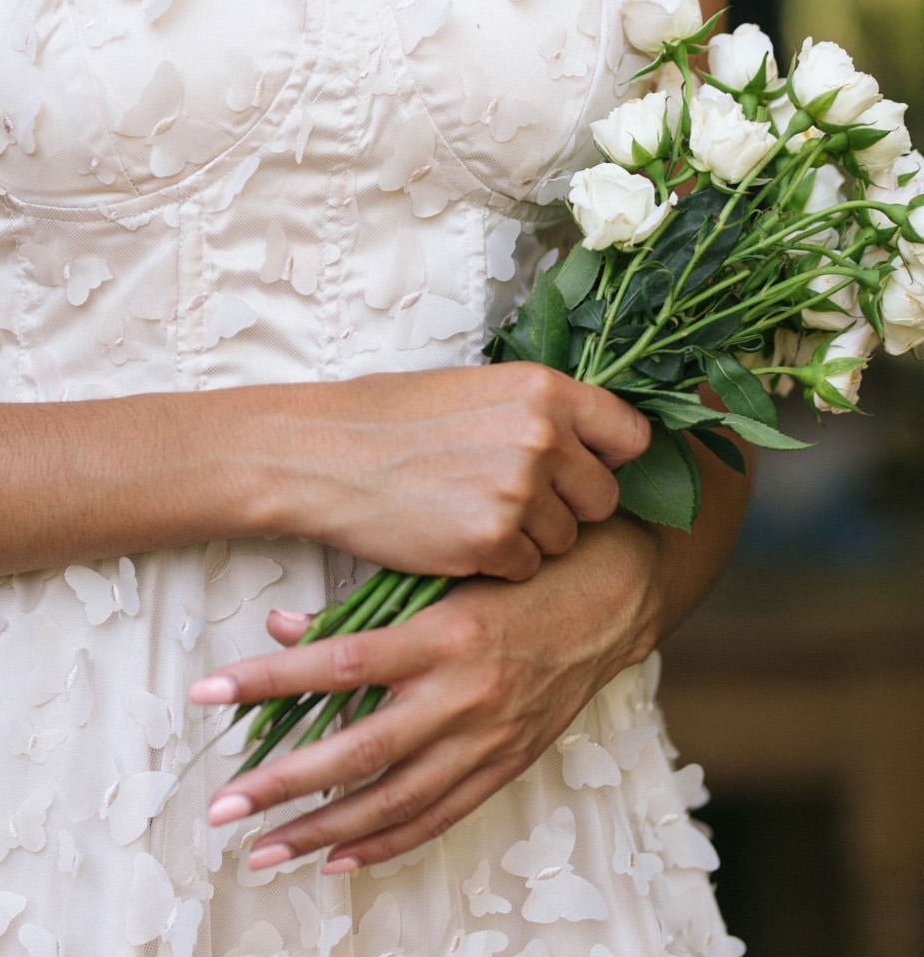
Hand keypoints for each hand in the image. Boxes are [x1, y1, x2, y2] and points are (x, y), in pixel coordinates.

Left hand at [189, 517, 661, 872]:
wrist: (615, 594)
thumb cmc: (518, 569)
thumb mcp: (442, 571)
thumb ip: (363, 607)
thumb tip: (279, 630)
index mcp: (440, 634)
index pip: (336, 665)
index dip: (267, 681)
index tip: (205, 692)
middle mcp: (463, 694)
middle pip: (356, 752)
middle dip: (281, 784)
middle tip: (219, 806)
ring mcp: (488, 738)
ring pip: (392, 800)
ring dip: (320, 832)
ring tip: (261, 851)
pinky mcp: (507, 764)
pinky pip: (438, 817)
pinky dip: (384, 844)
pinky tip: (333, 860)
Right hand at [270, 361, 650, 581]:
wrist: (326, 454)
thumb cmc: (392, 418)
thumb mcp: (477, 389)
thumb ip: (540, 412)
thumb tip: (593, 443)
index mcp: (544, 389)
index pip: (630, 436)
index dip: (610, 460)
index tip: (587, 471)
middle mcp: (542, 437)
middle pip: (603, 498)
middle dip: (569, 506)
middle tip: (514, 498)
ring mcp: (519, 491)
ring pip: (566, 538)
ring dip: (530, 537)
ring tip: (472, 510)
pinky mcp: (493, 541)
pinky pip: (526, 567)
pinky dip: (497, 563)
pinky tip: (456, 534)